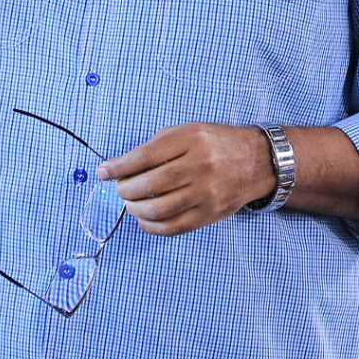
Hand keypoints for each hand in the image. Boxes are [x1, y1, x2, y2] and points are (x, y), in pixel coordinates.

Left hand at [96, 122, 274, 235]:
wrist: (256, 161)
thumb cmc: (215, 143)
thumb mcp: (187, 131)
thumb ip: (156, 146)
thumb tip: (121, 166)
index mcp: (191, 139)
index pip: (145, 156)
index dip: (119, 166)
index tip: (103, 172)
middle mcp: (199, 166)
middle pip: (150, 184)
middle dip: (125, 189)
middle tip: (118, 188)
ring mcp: (206, 193)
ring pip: (159, 209)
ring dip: (135, 209)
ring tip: (129, 203)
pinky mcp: (209, 214)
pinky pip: (173, 227)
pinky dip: (151, 226)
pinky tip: (143, 218)